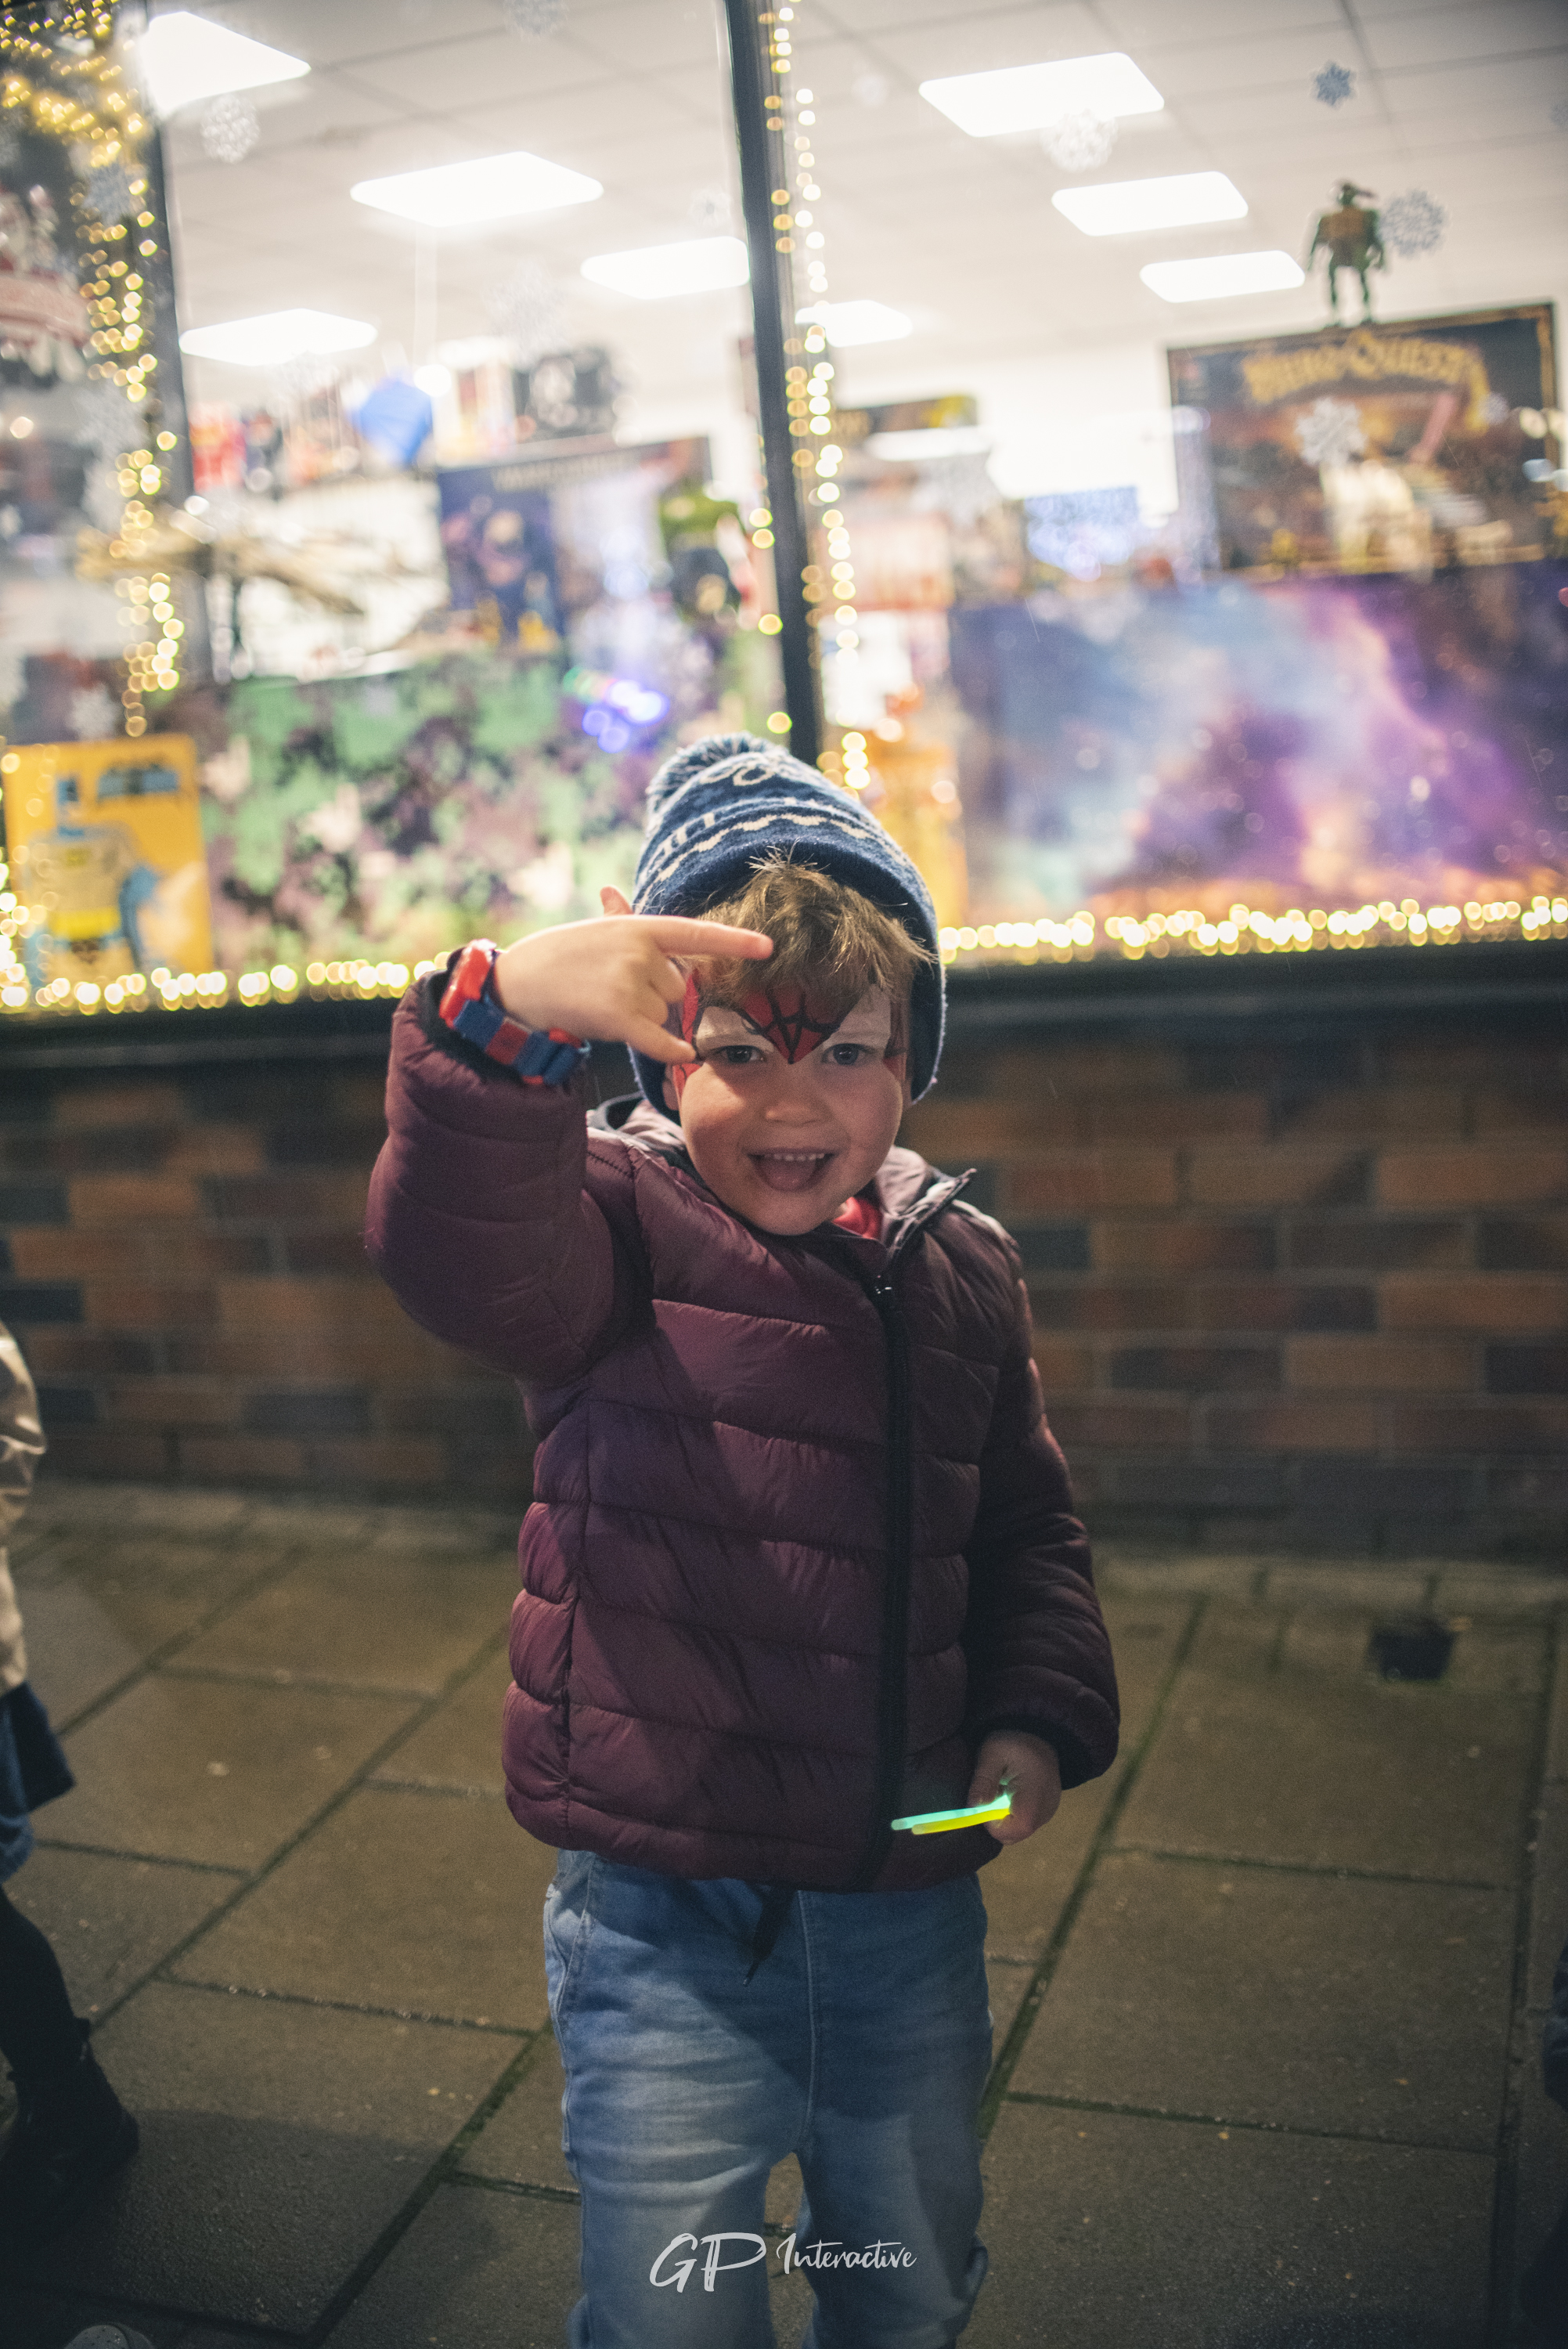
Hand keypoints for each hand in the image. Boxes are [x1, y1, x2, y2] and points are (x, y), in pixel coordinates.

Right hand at [492, 886, 771, 1065]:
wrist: (517, 983)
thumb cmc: (557, 958)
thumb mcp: (591, 933)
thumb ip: (614, 918)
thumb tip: (613, 893)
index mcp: (638, 927)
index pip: (695, 934)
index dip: (733, 941)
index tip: (768, 946)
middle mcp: (638, 952)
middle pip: (676, 988)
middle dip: (653, 995)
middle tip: (611, 989)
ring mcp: (629, 983)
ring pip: (661, 1015)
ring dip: (640, 1019)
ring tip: (601, 1004)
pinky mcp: (618, 1016)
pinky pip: (660, 1039)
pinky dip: (672, 1049)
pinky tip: (682, 1053)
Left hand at [966, 1731, 1060, 1845]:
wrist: (1039, 1731)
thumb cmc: (1015, 1741)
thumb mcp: (992, 1754)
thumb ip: (983, 1782)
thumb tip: (972, 1808)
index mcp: (1034, 1798)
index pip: (1011, 1831)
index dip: (992, 1824)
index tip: (984, 1803)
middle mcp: (1045, 1810)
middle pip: (1015, 1834)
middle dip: (996, 1822)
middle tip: (991, 1796)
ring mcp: (1049, 1812)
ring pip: (1020, 1830)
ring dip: (1004, 1817)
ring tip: (1002, 1790)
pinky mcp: (1047, 1809)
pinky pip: (1026, 1821)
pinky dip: (1014, 1813)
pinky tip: (1011, 1792)